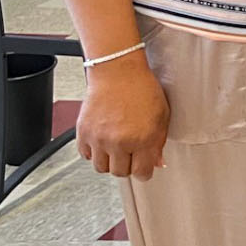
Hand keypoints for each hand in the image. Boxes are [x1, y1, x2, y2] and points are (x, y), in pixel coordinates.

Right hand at [76, 56, 170, 179]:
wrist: (118, 72)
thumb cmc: (142, 89)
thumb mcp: (162, 116)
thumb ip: (158, 143)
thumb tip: (157, 162)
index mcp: (143, 140)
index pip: (141, 173)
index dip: (144, 171)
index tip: (143, 168)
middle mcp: (119, 142)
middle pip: (120, 173)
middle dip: (127, 166)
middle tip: (130, 154)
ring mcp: (99, 139)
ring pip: (101, 168)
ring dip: (109, 161)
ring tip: (116, 148)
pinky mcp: (83, 133)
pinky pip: (86, 155)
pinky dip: (94, 152)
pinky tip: (102, 141)